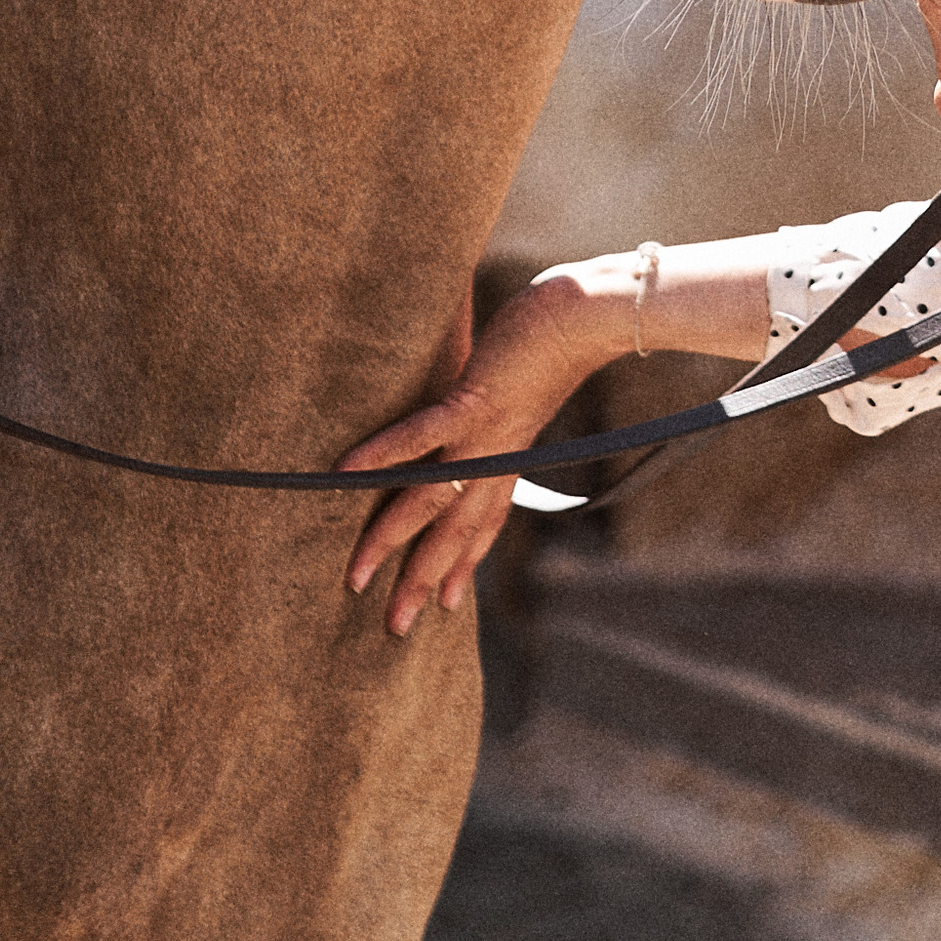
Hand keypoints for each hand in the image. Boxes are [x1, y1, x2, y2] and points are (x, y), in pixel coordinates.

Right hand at [341, 265, 617, 637]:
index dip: (464, 564)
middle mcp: (498, 456)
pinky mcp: (476, 400)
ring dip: (390, 541)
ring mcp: (486, 433)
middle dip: (423, 582)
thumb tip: (487, 393)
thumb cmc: (563, 335)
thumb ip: (503, 397)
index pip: (485, 521)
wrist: (593, 313)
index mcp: (512, 454)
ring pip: (431, 500)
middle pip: (455, 531)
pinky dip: (385, 453)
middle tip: (394, 628)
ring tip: (355, 576)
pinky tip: (348, 471)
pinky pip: (422, 434)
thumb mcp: (531, 381)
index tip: (447, 605)